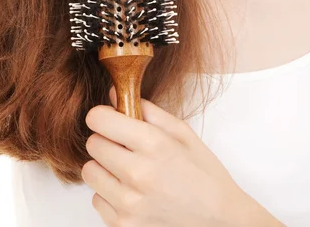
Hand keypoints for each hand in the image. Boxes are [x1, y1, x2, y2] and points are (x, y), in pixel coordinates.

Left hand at [82, 86, 252, 226]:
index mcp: (154, 144)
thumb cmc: (204, 175)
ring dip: (105, 168)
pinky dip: (110, 194)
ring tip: (129, 170)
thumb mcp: (183, 133)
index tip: (109, 118)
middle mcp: (138, 174)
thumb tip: (115, 95)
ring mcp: (129, 204)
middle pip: (93, 144)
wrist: (219, 221)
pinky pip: (97, 200)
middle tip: (125, 146)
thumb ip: (149, 111)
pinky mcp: (123, 225)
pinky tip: (132, 192)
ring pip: (90, 172)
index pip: (100, 119)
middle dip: (106, 140)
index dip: (103, 115)